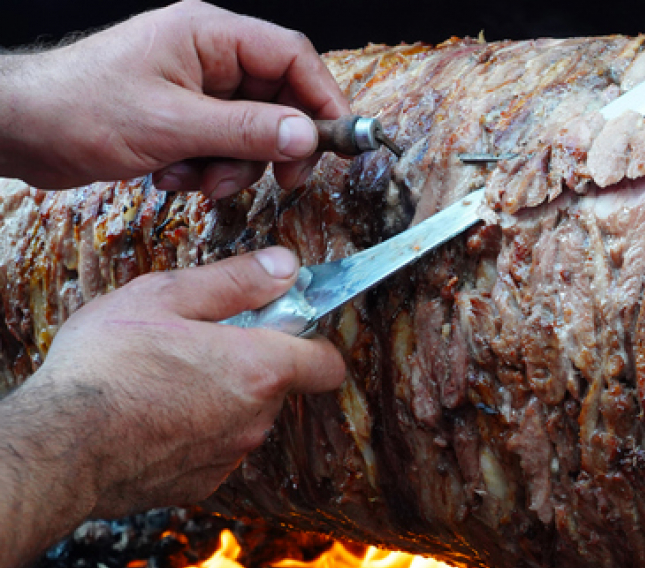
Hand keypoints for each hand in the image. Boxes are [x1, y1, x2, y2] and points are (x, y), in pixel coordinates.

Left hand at [0, 0, 348, 194]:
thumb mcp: (173, 124)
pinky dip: (206, 171)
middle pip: (280, 100)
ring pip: (253, 133)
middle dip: (275, 147)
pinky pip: (223, 149)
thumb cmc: (80, 108)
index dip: (323, 99)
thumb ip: (246, 130)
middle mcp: (209, 57)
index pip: (293, 58)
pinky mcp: (183, 119)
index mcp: (210, 35)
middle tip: (281, 181)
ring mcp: (196, 89)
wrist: (21, 129)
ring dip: (233, 167)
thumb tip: (307, 134)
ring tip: (194, 179)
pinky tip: (170, 177)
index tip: (340, 143)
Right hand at [18, 248, 346, 518]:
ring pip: (244, 418)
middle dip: (250, 364)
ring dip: (220, 398)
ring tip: (164, 380)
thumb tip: (286, 266)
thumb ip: (236, 281)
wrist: (59, 446)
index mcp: (260, 369)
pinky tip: (152, 416)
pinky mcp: (201, 485)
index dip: (311, 342)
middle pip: (279, 386)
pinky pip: (213, 449)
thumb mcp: (165, 297)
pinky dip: (193, 432)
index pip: (327, 364)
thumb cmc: (106, 367)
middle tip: (197, 345)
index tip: (281, 327)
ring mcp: (230, 457)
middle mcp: (257, 420)